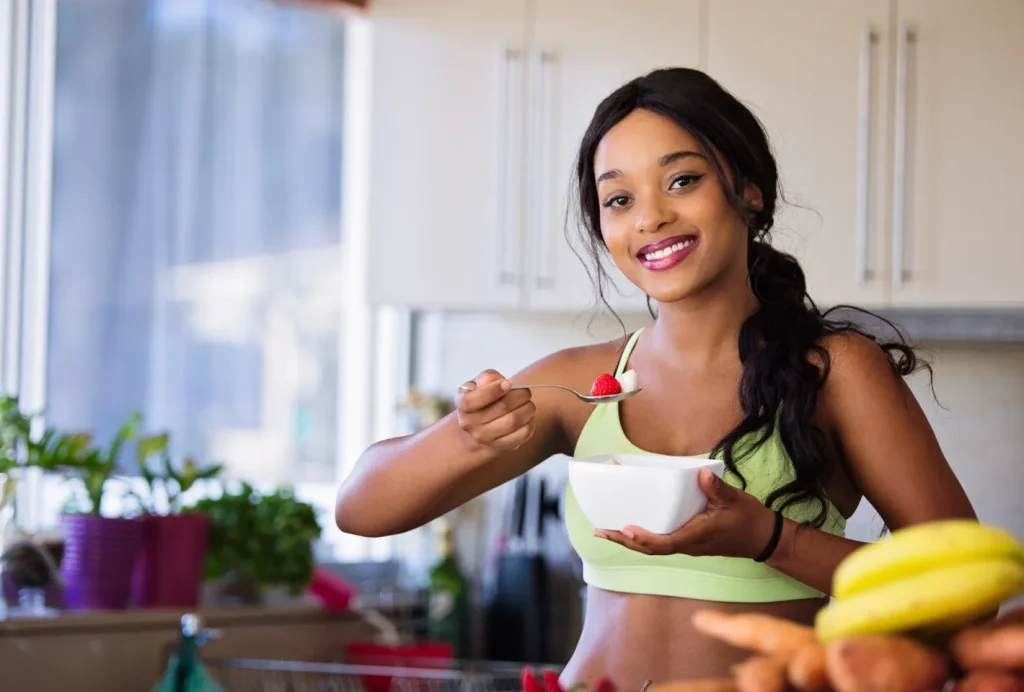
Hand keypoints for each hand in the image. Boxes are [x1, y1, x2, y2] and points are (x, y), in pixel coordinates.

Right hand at [455, 370, 535, 451]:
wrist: (480, 427)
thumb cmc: (483, 399)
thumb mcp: (479, 383)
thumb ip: (486, 377)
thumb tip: (491, 380)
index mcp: (462, 404)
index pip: (473, 400)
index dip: (493, 390)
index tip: (508, 383)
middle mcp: (470, 424)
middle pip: (502, 407)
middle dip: (520, 395)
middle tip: (526, 391)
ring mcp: (484, 438)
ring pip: (514, 421)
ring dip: (528, 409)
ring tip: (529, 403)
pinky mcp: (500, 446)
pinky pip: (522, 434)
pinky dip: (530, 423)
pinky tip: (528, 416)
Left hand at [595, 468, 777, 559]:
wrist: (762, 538)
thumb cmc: (747, 519)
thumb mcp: (734, 500)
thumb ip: (716, 488)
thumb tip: (701, 474)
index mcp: (696, 536)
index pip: (664, 543)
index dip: (643, 539)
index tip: (625, 530)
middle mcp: (687, 544)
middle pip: (650, 549)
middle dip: (624, 541)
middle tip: (600, 531)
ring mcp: (686, 545)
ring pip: (652, 548)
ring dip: (629, 541)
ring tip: (606, 531)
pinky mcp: (687, 541)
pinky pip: (660, 543)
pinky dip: (642, 538)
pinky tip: (630, 529)